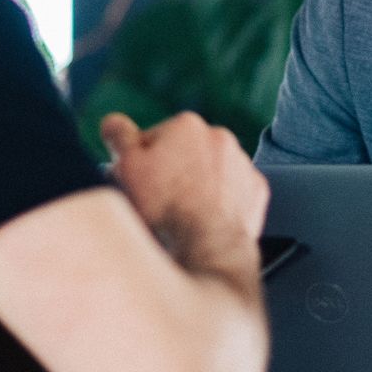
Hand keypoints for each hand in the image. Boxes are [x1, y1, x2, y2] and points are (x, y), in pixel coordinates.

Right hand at [99, 112, 267, 266]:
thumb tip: (113, 123)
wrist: (207, 248)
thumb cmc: (164, 210)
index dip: (141, 164)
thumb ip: (120, 137)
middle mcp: (219, 136)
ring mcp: (242, 162)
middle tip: (160, 201)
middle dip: (171, 171)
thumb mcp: (127, 169)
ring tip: (184, 213)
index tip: (140, 184)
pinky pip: (233, 190)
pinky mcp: (257, 188)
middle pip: (184, 152)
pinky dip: (222, 200)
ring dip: (198, 185)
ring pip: (210, 170)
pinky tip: (206, 218)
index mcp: (185, 124)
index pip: (152, 140)